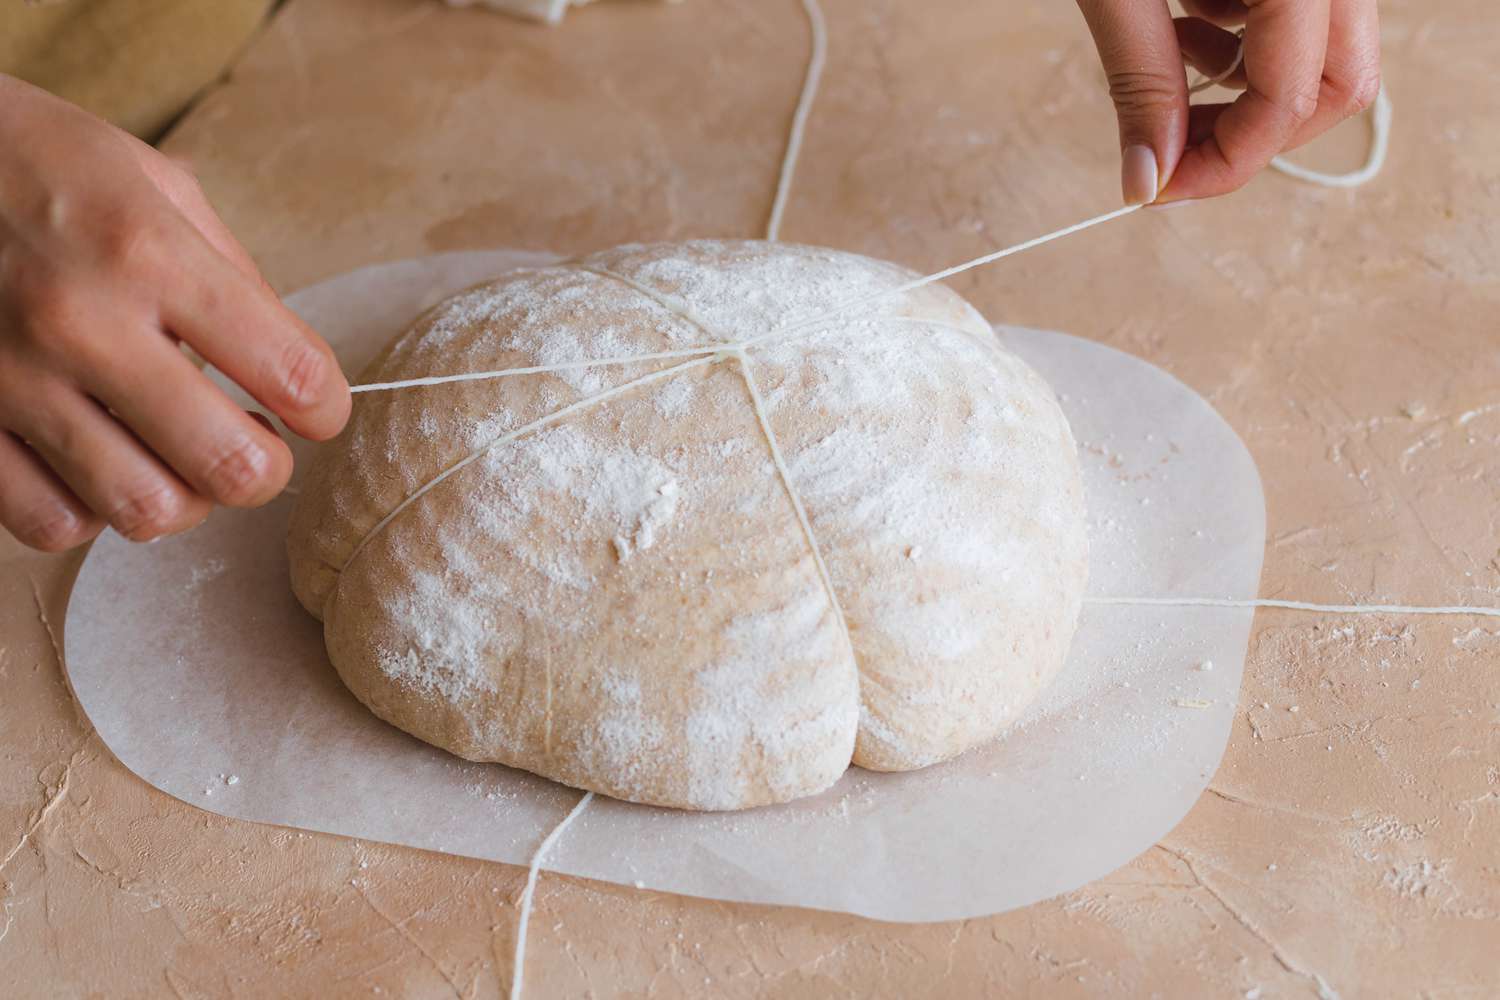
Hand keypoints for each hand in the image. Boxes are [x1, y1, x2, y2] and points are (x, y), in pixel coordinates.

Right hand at [0, 75, 349, 551]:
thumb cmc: (42, 165)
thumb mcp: (155, 184)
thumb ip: (233, 278)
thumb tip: (292, 373)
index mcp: (149, 254)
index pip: (292, 373)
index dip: (327, 409)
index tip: (317, 408)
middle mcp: (82, 323)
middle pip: (229, 466)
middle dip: (267, 470)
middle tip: (257, 444)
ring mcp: (13, 380)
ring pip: (145, 510)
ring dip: (183, 496)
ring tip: (177, 456)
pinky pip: (53, 524)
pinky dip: (93, 511)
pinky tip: (99, 464)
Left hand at [1075, 0, 1380, 203]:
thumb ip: (1141, 79)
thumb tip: (1146, 180)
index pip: (1291, 101)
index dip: (1221, 162)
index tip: (1156, 190)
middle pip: (1337, 86)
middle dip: (1250, 133)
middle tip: (1174, 145)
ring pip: (1323, 54)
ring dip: (1242, 82)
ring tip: (1168, 50)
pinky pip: (1300, 16)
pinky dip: (1242, 37)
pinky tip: (1184, 16)